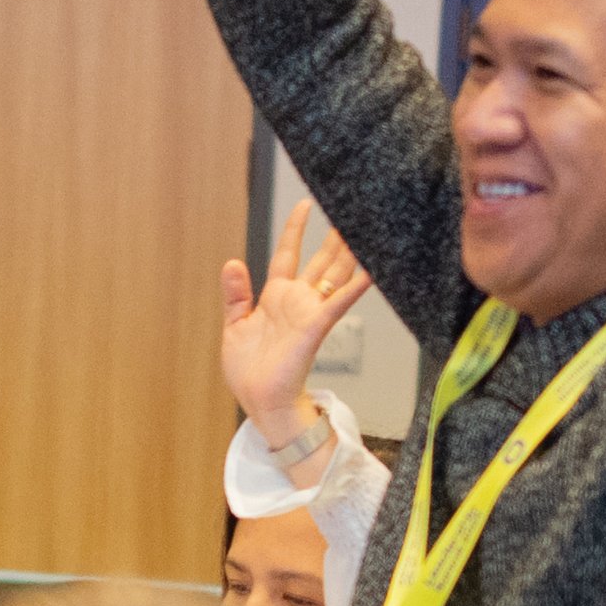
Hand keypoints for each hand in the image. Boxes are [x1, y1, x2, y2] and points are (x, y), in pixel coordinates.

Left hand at [219, 198, 370, 441]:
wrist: (260, 400)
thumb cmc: (249, 369)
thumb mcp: (235, 325)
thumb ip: (236, 294)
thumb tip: (232, 262)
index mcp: (276, 296)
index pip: (288, 254)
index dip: (296, 230)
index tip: (305, 204)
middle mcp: (298, 300)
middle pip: (321, 260)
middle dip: (335, 236)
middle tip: (351, 207)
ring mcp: (310, 311)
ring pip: (336, 274)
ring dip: (351, 251)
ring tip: (367, 225)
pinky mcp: (317, 326)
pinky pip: (340, 301)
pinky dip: (356, 285)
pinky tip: (372, 268)